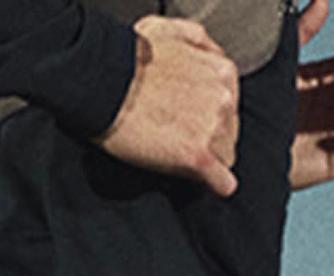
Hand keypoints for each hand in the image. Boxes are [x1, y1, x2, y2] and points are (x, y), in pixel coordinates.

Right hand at [99, 15, 240, 198]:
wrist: (103, 83)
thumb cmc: (127, 57)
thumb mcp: (171, 32)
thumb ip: (198, 44)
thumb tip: (208, 57)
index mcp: (221, 71)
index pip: (230, 104)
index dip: (209, 115)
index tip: (190, 119)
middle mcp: (223, 99)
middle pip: (230, 130)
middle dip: (209, 135)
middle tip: (178, 135)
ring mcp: (213, 129)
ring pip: (225, 156)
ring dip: (206, 158)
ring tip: (177, 154)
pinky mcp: (197, 157)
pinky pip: (222, 183)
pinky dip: (212, 185)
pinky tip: (200, 183)